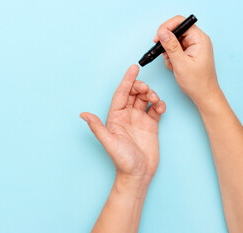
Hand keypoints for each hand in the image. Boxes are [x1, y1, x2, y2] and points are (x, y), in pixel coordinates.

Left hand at [80, 65, 165, 181]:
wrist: (138, 174)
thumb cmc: (122, 161)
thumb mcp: (109, 142)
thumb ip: (97, 127)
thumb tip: (83, 114)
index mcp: (115, 117)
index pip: (121, 94)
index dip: (127, 80)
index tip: (133, 68)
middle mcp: (126, 116)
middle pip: (133, 94)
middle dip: (140, 87)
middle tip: (146, 89)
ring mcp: (139, 120)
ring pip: (145, 99)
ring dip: (151, 94)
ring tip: (154, 99)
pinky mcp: (150, 125)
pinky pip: (155, 109)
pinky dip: (159, 104)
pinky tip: (160, 107)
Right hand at [154, 15, 220, 107]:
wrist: (204, 95)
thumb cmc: (197, 82)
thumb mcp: (181, 64)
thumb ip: (171, 47)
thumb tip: (163, 33)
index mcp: (199, 39)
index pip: (181, 22)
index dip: (167, 27)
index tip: (158, 38)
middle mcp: (197, 40)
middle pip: (176, 30)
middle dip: (166, 42)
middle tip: (162, 53)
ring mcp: (193, 46)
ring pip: (173, 40)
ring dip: (168, 51)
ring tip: (172, 63)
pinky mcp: (189, 52)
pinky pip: (175, 48)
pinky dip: (171, 56)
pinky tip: (174, 66)